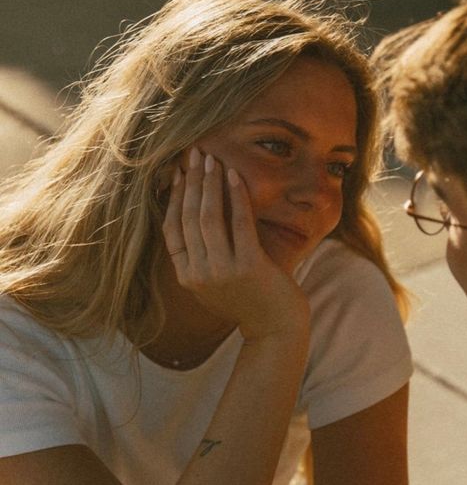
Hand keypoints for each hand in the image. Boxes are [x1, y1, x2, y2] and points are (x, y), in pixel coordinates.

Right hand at [162, 147, 309, 341]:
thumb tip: (191, 212)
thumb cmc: (249, 300)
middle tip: (196, 154)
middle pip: (189, 218)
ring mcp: (222, 271)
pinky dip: (236, 196)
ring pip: (208, 217)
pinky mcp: (248, 266)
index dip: (175, 197)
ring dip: (210, 184)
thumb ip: (201, 256)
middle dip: (192, 182)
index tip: (180, 172)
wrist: (276, 330)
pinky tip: (235, 175)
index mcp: (187, 277)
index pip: (172, 229)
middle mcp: (199, 275)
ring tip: (212, 159)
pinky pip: (239, 223)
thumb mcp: (215, 282)